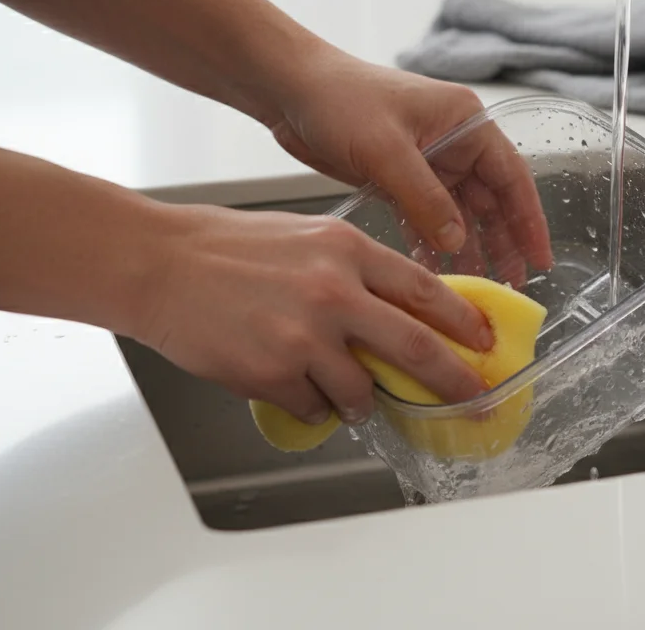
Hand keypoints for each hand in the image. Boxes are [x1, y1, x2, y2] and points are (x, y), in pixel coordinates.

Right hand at [135, 204, 493, 424]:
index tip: (485, 341)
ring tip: (347, 393)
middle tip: (471, 398)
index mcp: (347, 250)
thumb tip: (401, 308)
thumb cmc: (228, 247)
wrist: (159, 264)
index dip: (464, 322)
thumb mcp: (308, 236)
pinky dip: (314, 406)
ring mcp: (304, 335)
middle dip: (453, 380)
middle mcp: (334, 291)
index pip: (426, 291)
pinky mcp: (272, 372)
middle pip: (416, 347)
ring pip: (363, 390)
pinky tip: (294, 385)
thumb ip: (356, 269)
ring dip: (363, 400)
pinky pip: (315, 407)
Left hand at [261, 45, 553, 285]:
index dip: (529, 220)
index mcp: (466, 122)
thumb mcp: (387, 150)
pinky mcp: (400, 179)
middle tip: (513, 286)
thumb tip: (457, 242)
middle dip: (503, 243)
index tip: (540, 257)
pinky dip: (433, 245)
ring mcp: (428, 161)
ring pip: (460, 214)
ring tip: (480, 289)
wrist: (288, 89)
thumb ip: (424, 198)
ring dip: (470, 249)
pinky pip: (427, 219)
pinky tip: (438, 275)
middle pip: (491, 201)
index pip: (512, 177)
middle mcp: (454, 142)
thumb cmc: (339, 98)